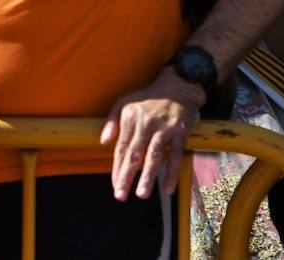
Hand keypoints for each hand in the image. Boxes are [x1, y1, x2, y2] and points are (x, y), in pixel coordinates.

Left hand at [100, 69, 202, 199]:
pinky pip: (176, 156)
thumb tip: (103, 142)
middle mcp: (145, 124)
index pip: (121, 148)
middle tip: (121, 195)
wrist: (177, 87)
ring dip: (148, 177)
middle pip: (134, 154)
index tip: (115, 185)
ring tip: (142, 194)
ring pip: (154, 156)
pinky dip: (172, 173)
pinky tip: (168, 188)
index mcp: (130, 119)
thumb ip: (112, 121)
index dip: (117, 167)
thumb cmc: (147, 98)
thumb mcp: (124, 102)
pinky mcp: (180, 133)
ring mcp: (163, 129)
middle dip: (126, 176)